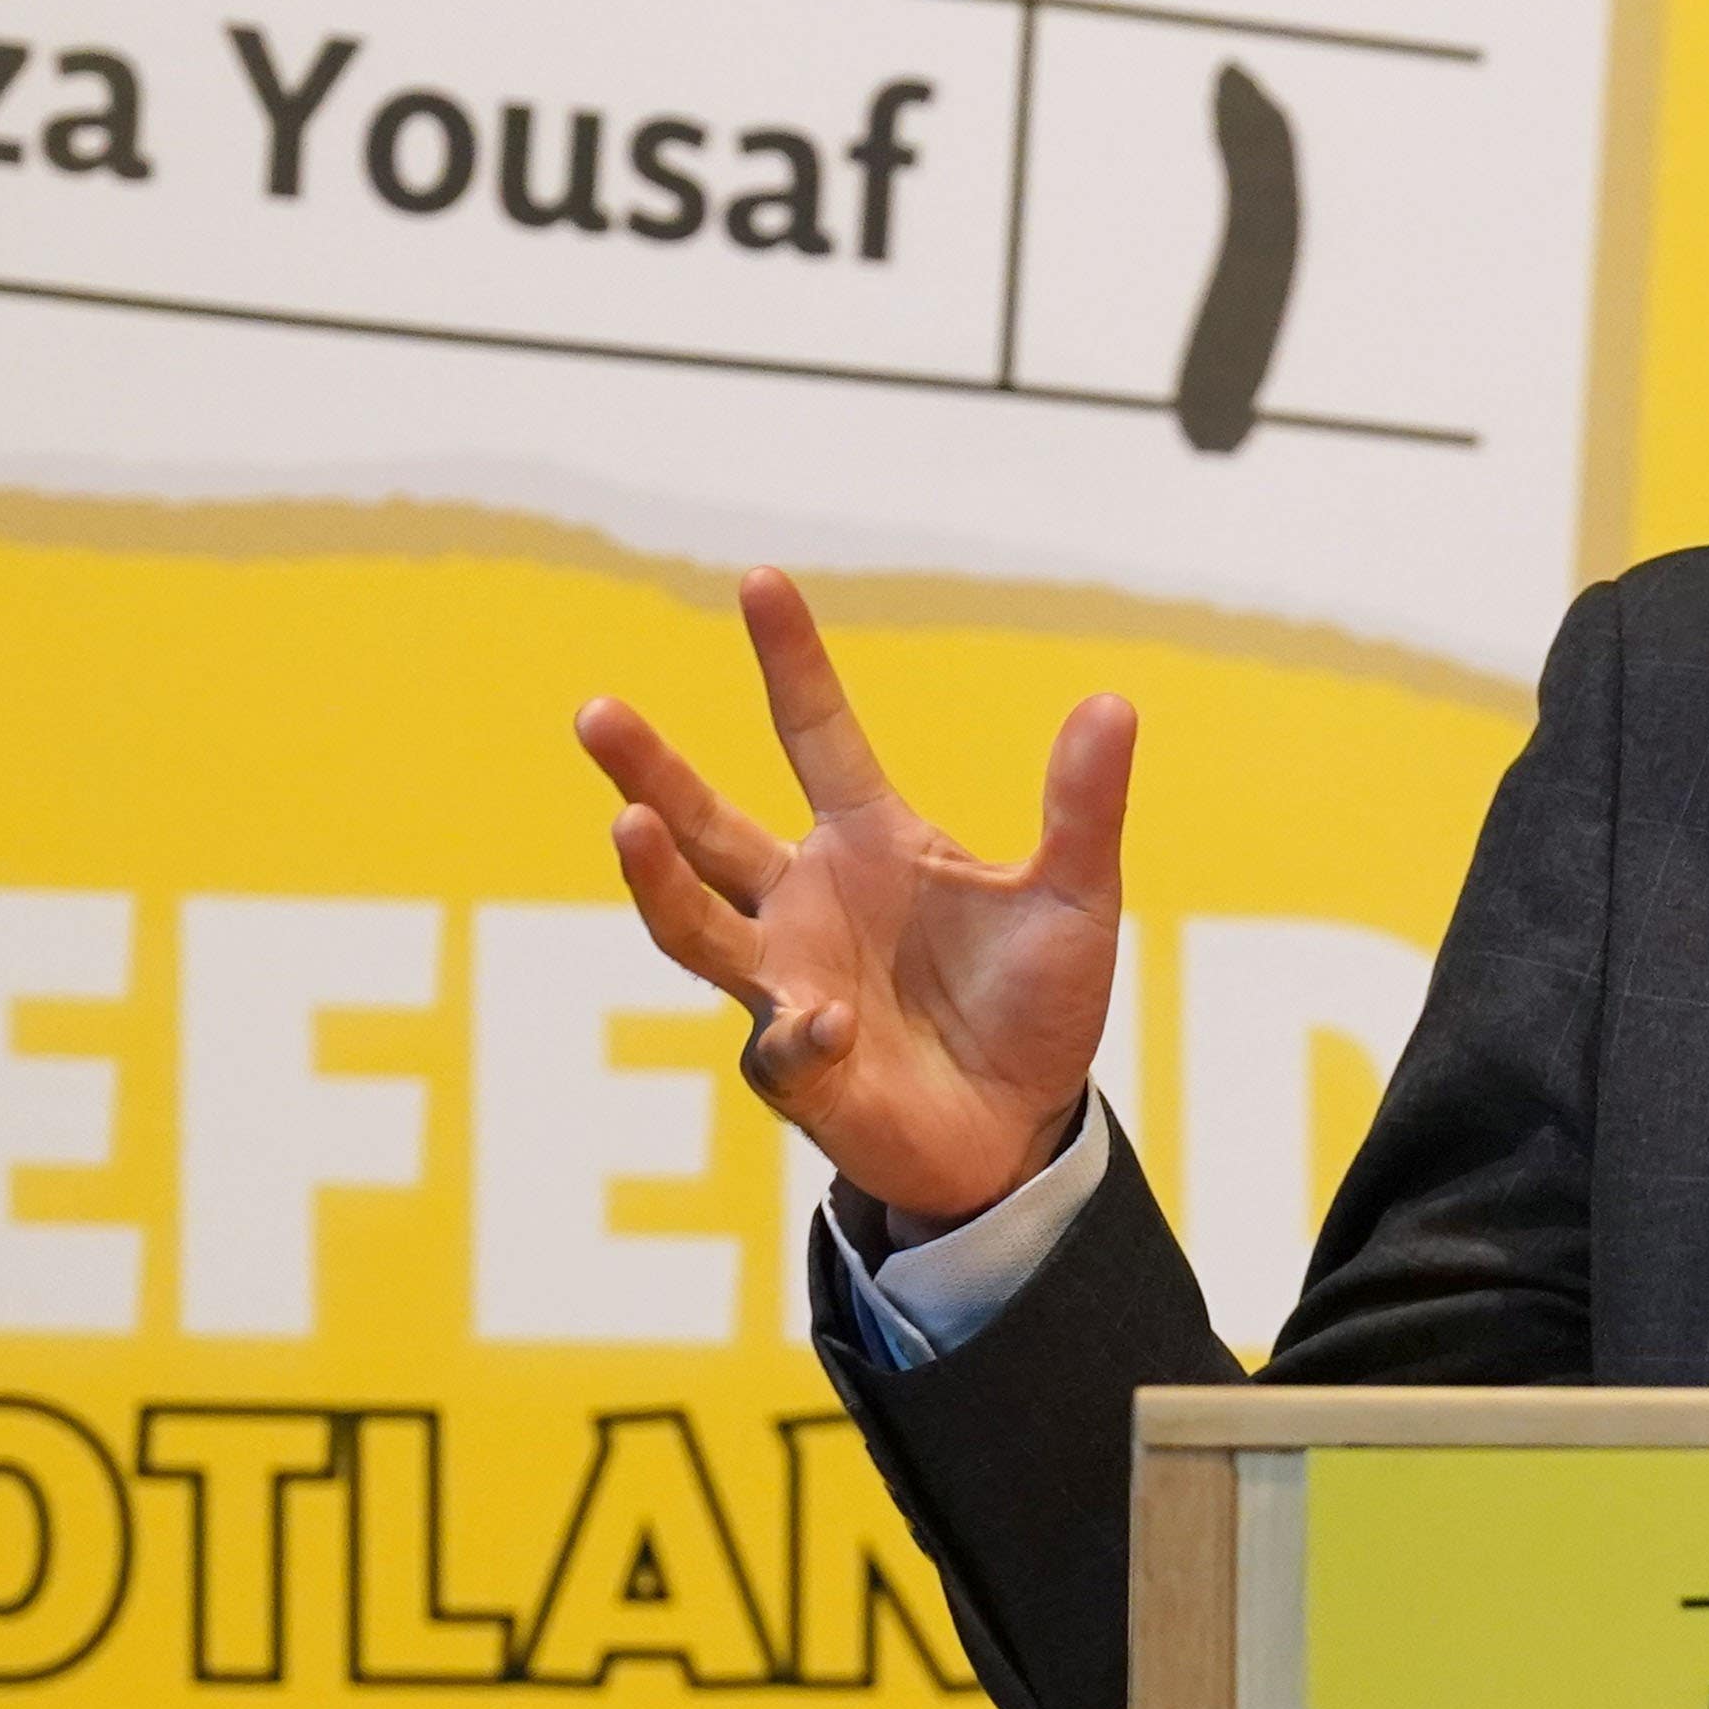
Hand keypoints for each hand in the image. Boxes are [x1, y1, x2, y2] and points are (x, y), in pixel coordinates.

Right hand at [575, 570, 1137, 1227]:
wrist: (1024, 1129)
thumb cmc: (1033, 1006)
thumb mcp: (1075, 898)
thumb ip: (1082, 808)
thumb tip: (1112, 703)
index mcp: (869, 844)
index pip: (815, 735)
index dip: (790, 662)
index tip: (759, 578)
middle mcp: (806, 905)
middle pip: (707, 826)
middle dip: (650, 772)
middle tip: (597, 712)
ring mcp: (791, 986)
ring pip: (697, 929)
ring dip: (660, 882)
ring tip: (629, 826)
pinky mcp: (802, 1073)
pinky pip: (782, 1046)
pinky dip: (803, 1033)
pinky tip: (829, 1021)